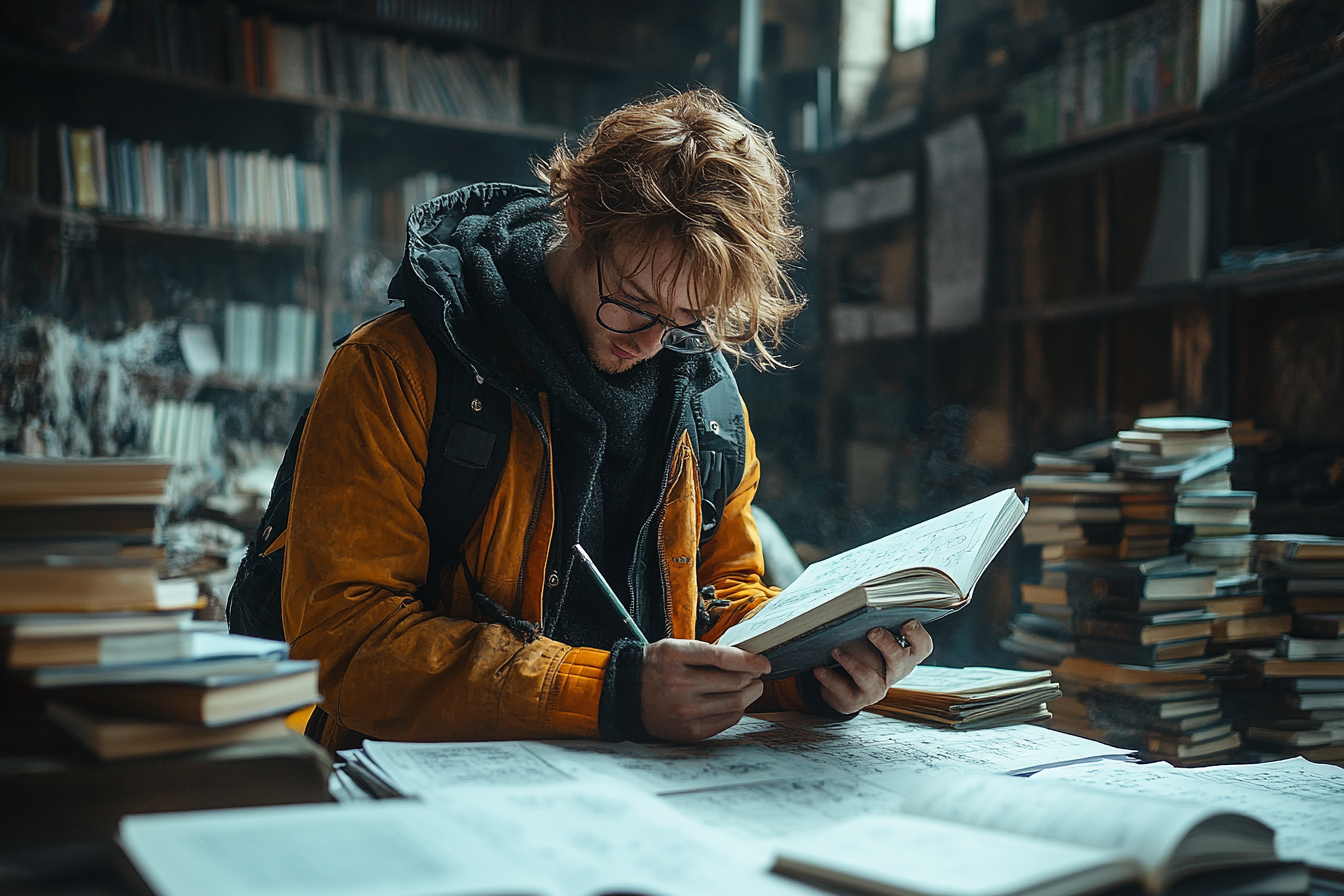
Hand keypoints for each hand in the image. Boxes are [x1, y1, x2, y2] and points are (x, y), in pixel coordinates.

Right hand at [641, 639, 770, 741]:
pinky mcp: (689, 731)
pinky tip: (734, 701)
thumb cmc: (656, 667)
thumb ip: (707, 651)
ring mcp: (684, 711)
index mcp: (674, 656)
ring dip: (750, 693)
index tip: (764, 662)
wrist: (627, 696)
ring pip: (736, 703)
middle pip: (735, 682)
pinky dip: (737, 709)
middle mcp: (679, 684)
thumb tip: (747, 659)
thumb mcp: (674, 647)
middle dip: (753, 677)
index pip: (723, 658)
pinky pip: (727, 720)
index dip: (750, 660)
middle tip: (757, 674)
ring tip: (750, 687)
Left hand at [813, 621, 933, 714]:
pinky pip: (843, 689)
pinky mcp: (855, 700)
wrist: (842, 687)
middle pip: (899, 660)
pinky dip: (829, 677)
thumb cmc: (860, 653)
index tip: (906, 623)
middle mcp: (893, 673)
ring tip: (835, 650)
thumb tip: (856, 606)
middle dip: (887, 645)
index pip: (922, 647)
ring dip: (852, 663)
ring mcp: (876, 689)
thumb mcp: (869, 639)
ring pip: (870, 678)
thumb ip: (871, 625)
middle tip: (872, 631)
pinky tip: (818, 668)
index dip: (918, 636)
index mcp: (903, 655)